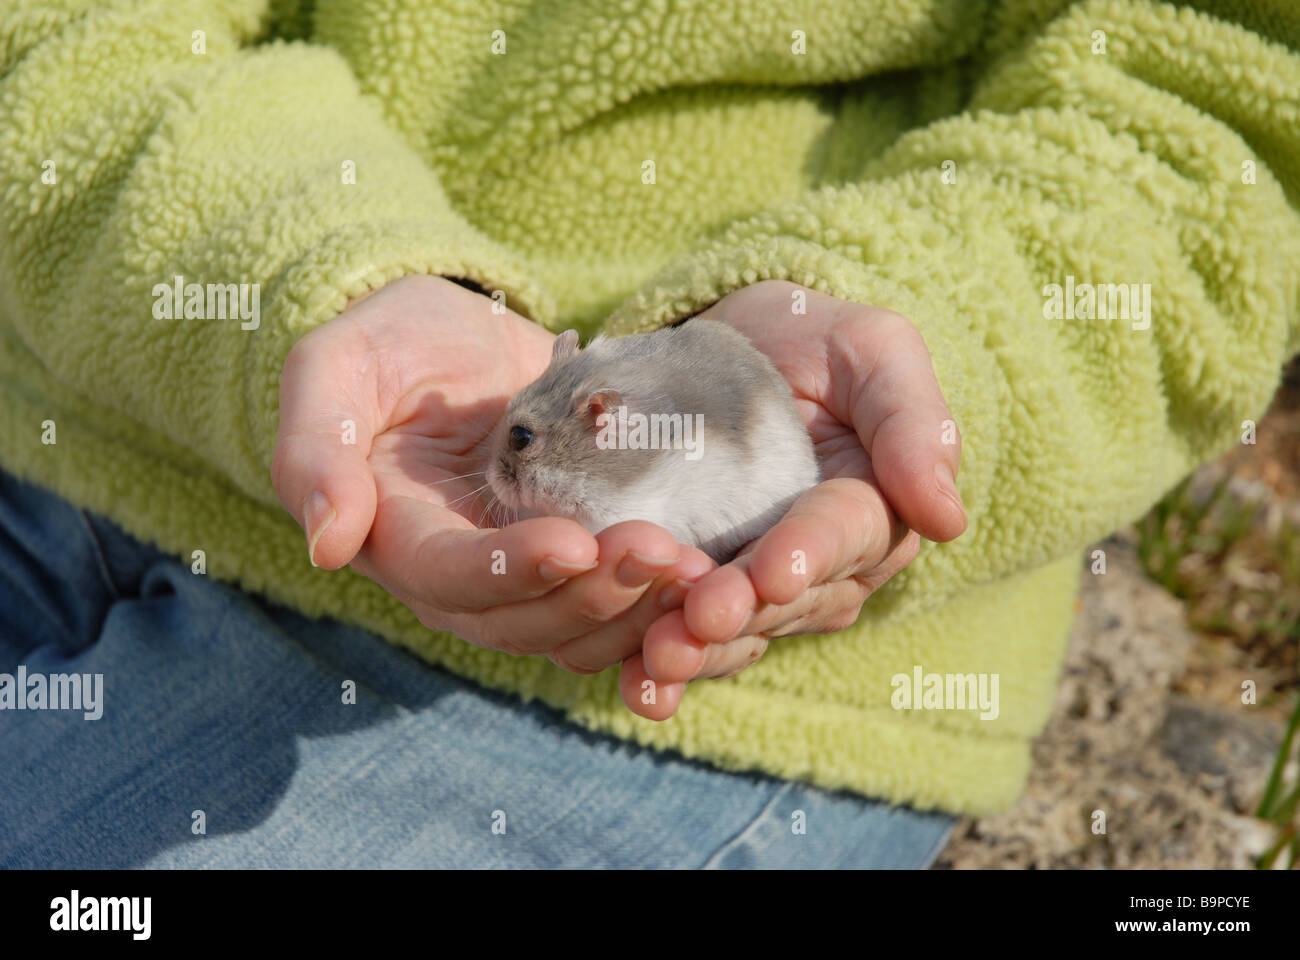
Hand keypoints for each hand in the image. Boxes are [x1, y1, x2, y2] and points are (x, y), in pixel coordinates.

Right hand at [270, 275, 695, 655]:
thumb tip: (327, 542)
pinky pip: (612, 604)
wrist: (465, 336)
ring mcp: (519, 574)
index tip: (574, 545)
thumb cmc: (393, 342)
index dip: (508, 572)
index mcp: (396, 536)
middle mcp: (458, 575)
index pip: (446, 576)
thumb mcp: (336, 366)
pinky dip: (657, 603)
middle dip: (593, 594)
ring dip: (635, 610)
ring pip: (573, 627)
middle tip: (665, 553)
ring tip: (697, 569)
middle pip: (521, 619)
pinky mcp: (573, 556)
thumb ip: (315, 445)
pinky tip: (708, 573)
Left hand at [618, 280, 967, 718]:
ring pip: (737, 632)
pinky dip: (658, 664)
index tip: (770, 573)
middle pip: (783, 598)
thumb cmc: (815, 341)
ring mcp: (760, 590)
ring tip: (657, 659)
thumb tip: (948, 518)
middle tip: (696, 620)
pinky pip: (688, 636)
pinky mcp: (701, 595)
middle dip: (740, 612)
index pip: (842, 534)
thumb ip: (912, 422)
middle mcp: (823, 566)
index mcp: (870, 507)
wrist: (734, 347)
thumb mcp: (872, 350)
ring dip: (698, 651)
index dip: (806, 554)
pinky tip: (636, 686)